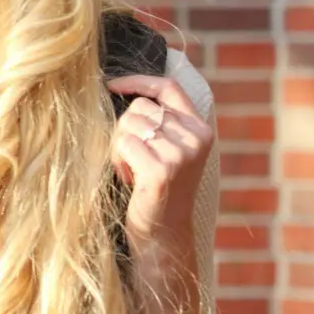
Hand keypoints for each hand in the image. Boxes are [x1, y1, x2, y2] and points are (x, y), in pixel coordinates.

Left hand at [107, 75, 213, 251]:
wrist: (164, 232)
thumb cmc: (156, 187)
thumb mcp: (168, 148)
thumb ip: (161, 121)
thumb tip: (124, 88)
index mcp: (201, 129)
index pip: (169, 87)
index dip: (139, 81)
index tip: (112, 85)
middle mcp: (196, 139)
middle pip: (140, 107)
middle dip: (124, 127)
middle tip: (130, 156)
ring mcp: (181, 154)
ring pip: (129, 124)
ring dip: (119, 146)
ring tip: (131, 169)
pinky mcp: (162, 170)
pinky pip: (123, 144)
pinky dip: (118, 160)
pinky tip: (129, 178)